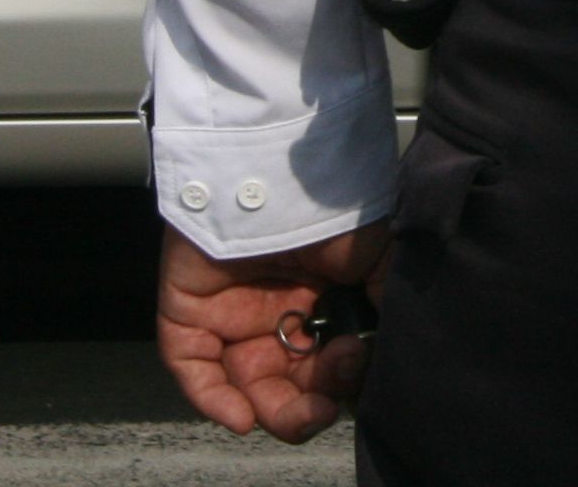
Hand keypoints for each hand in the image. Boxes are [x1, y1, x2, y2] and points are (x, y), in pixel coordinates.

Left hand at [156, 221, 392, 442]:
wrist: (281, 161)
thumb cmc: (332, 202)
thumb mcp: (378, 254)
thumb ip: (386, 303)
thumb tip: (389, 353)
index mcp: (319, 301)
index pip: (325, 364)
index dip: (341, 381)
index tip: (355, 366)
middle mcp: (276, 311)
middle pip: (287, 386)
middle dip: (310, 407)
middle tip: (326, 404)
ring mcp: (230, 313)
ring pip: (245, 386)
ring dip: (275, 411)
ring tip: (303, 410)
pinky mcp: (188, 309)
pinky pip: (193, 367)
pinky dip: (213, 400)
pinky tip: (243, 416)